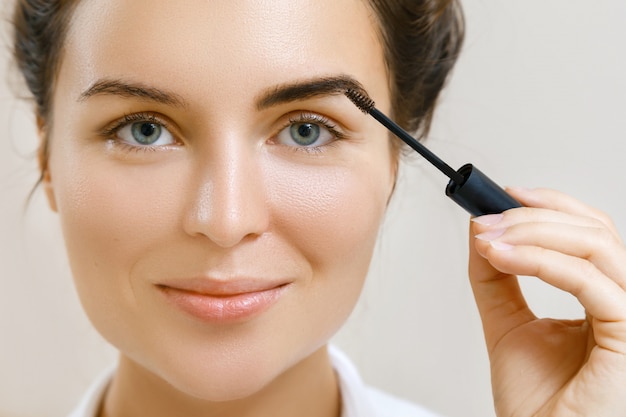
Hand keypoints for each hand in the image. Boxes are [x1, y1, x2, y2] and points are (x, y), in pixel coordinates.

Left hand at [469, 187, 625, 416]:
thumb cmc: (535, 400)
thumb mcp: (506, 323)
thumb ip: (497, 277)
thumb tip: (483, 228)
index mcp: (604, 298)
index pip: (591, 234)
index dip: (551, 206)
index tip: (504, 196)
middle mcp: (625, 302)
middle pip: (596, 231)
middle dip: (533, 216)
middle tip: (487, 219)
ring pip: (597, 246)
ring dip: (533, 231)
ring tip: (488, 237)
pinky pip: (590, 282)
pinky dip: (540, 261)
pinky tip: (501, 255)